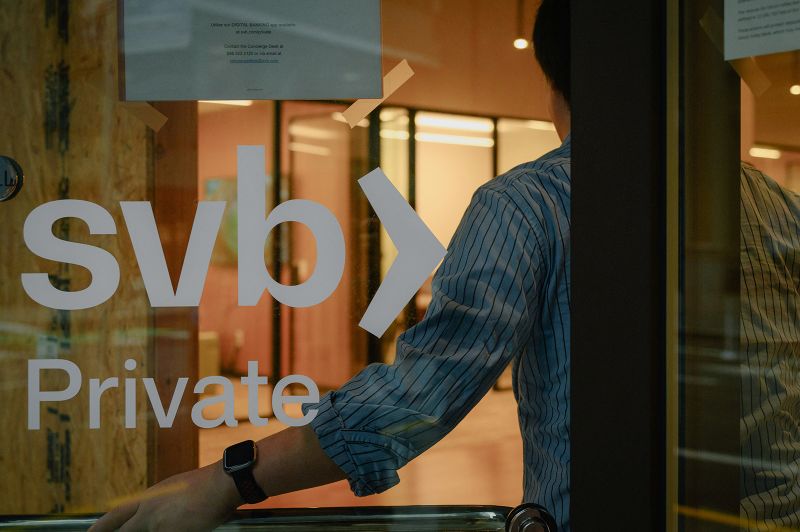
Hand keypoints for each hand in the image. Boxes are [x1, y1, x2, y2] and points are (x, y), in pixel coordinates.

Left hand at [90, 461, 240, 531]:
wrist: (222, 483)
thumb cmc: (206, 484)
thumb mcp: (176, 489)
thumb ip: (161, 503)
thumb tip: (155, 514)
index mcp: (148, 497)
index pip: (116, 515)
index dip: (100, 527)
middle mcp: (148, 511)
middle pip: (122, 530)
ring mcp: (158, 525)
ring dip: (153, 531)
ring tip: (168, 525)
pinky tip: (183, 528)